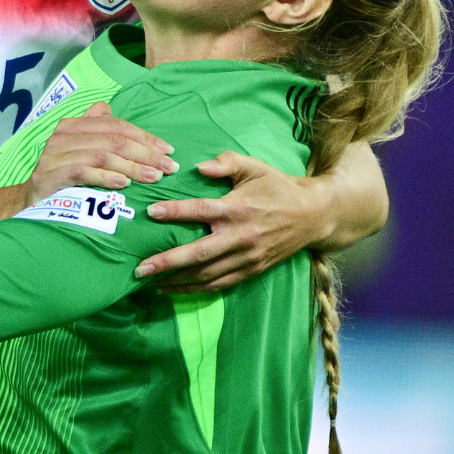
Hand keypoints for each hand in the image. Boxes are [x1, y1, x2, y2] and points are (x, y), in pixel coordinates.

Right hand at [23, 103, 177, 201]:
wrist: (29, 202)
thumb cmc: (61, 175)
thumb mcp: (76, 148)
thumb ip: (93, 128)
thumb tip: (107, 107)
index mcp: (73, 125)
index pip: (115, 125)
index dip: (144, 137)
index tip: (167, 151)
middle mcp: (62, 135)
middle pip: (113, 139)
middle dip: (145, 153)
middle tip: (168, 168)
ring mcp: (55, 155)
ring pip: (103, 155)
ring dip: (133, 167)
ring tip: (153, 178)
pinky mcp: (51, 175)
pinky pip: (84, 172)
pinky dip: (107, 177)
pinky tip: (124, 184)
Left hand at [132, 152, 336, 291]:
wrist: (313, 215)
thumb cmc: (278, 186)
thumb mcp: (255, 167)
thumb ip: (226, 163)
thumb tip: (198, 167)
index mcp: (238, 208)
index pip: (201, 211)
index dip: (175, 212)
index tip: (151, 213)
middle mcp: (241, 236)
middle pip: (199, 253)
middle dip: (167, 262)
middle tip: (140, 269)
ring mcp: (247, 257)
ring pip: (207, 274)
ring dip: (177, 281)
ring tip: (149, 283)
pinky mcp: (252, 271)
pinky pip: (220, 284)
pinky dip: (195, 290)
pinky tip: (174, 289)